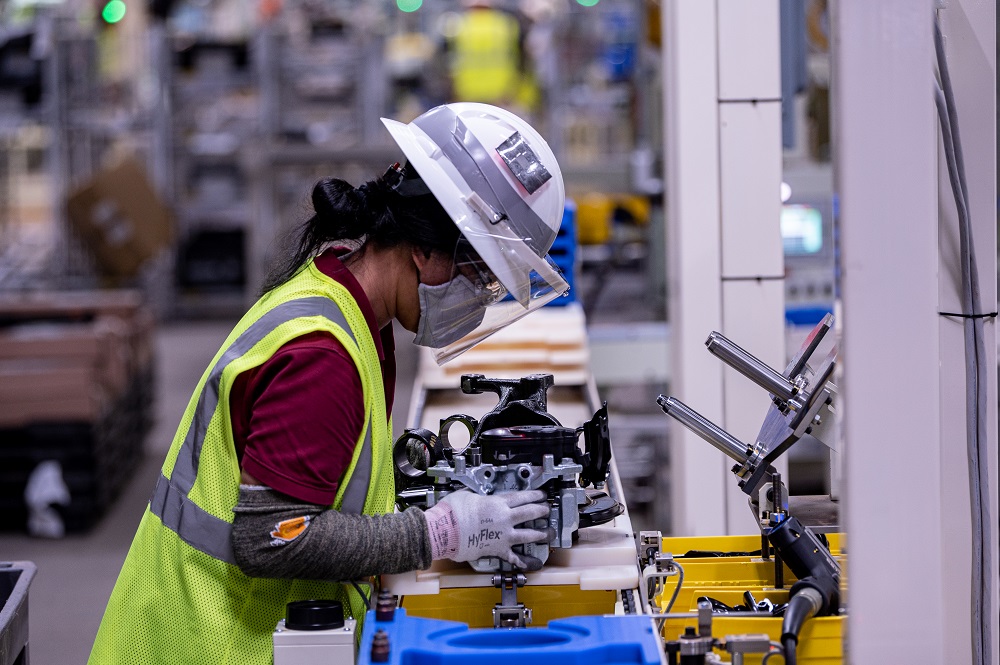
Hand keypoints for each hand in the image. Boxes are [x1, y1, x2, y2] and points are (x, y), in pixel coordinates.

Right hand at [423, 490, 549, 568]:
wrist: (445, 531)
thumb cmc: (453, 512)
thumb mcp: (467, 496)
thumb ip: (479, 497)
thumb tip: (478, 498)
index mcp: (498, 503)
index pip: (523, 497)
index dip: (535, 495)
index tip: (542, 495)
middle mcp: (505, 519)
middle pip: (530, 513)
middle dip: (542, 511)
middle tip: (547, 510)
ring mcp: (504, 536)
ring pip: (529, 534)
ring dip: (541, 534)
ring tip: (548, 533)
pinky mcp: (498, 550)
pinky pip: (515, 557)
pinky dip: (525, 561)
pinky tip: (535, 562)